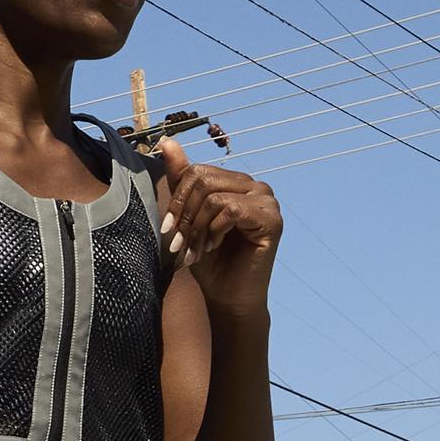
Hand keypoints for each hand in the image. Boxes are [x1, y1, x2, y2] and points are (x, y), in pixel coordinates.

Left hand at [158, 139, 280, 317]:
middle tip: (179, 245)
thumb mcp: (188, 219)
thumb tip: (166, 142)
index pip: (196, 172)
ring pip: (214, 196)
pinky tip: (214, 247)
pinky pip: (231, 210)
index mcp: (235, 183)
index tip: (169, 232)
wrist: (226, 298)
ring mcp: (267, 201)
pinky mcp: (272, 219)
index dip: (177, 201)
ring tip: (196, 251)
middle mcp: (254, 187)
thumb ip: (181, 181)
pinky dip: (214, 230)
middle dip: (185, 216)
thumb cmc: (209, 262)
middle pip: (202, 180)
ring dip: (197, 228)